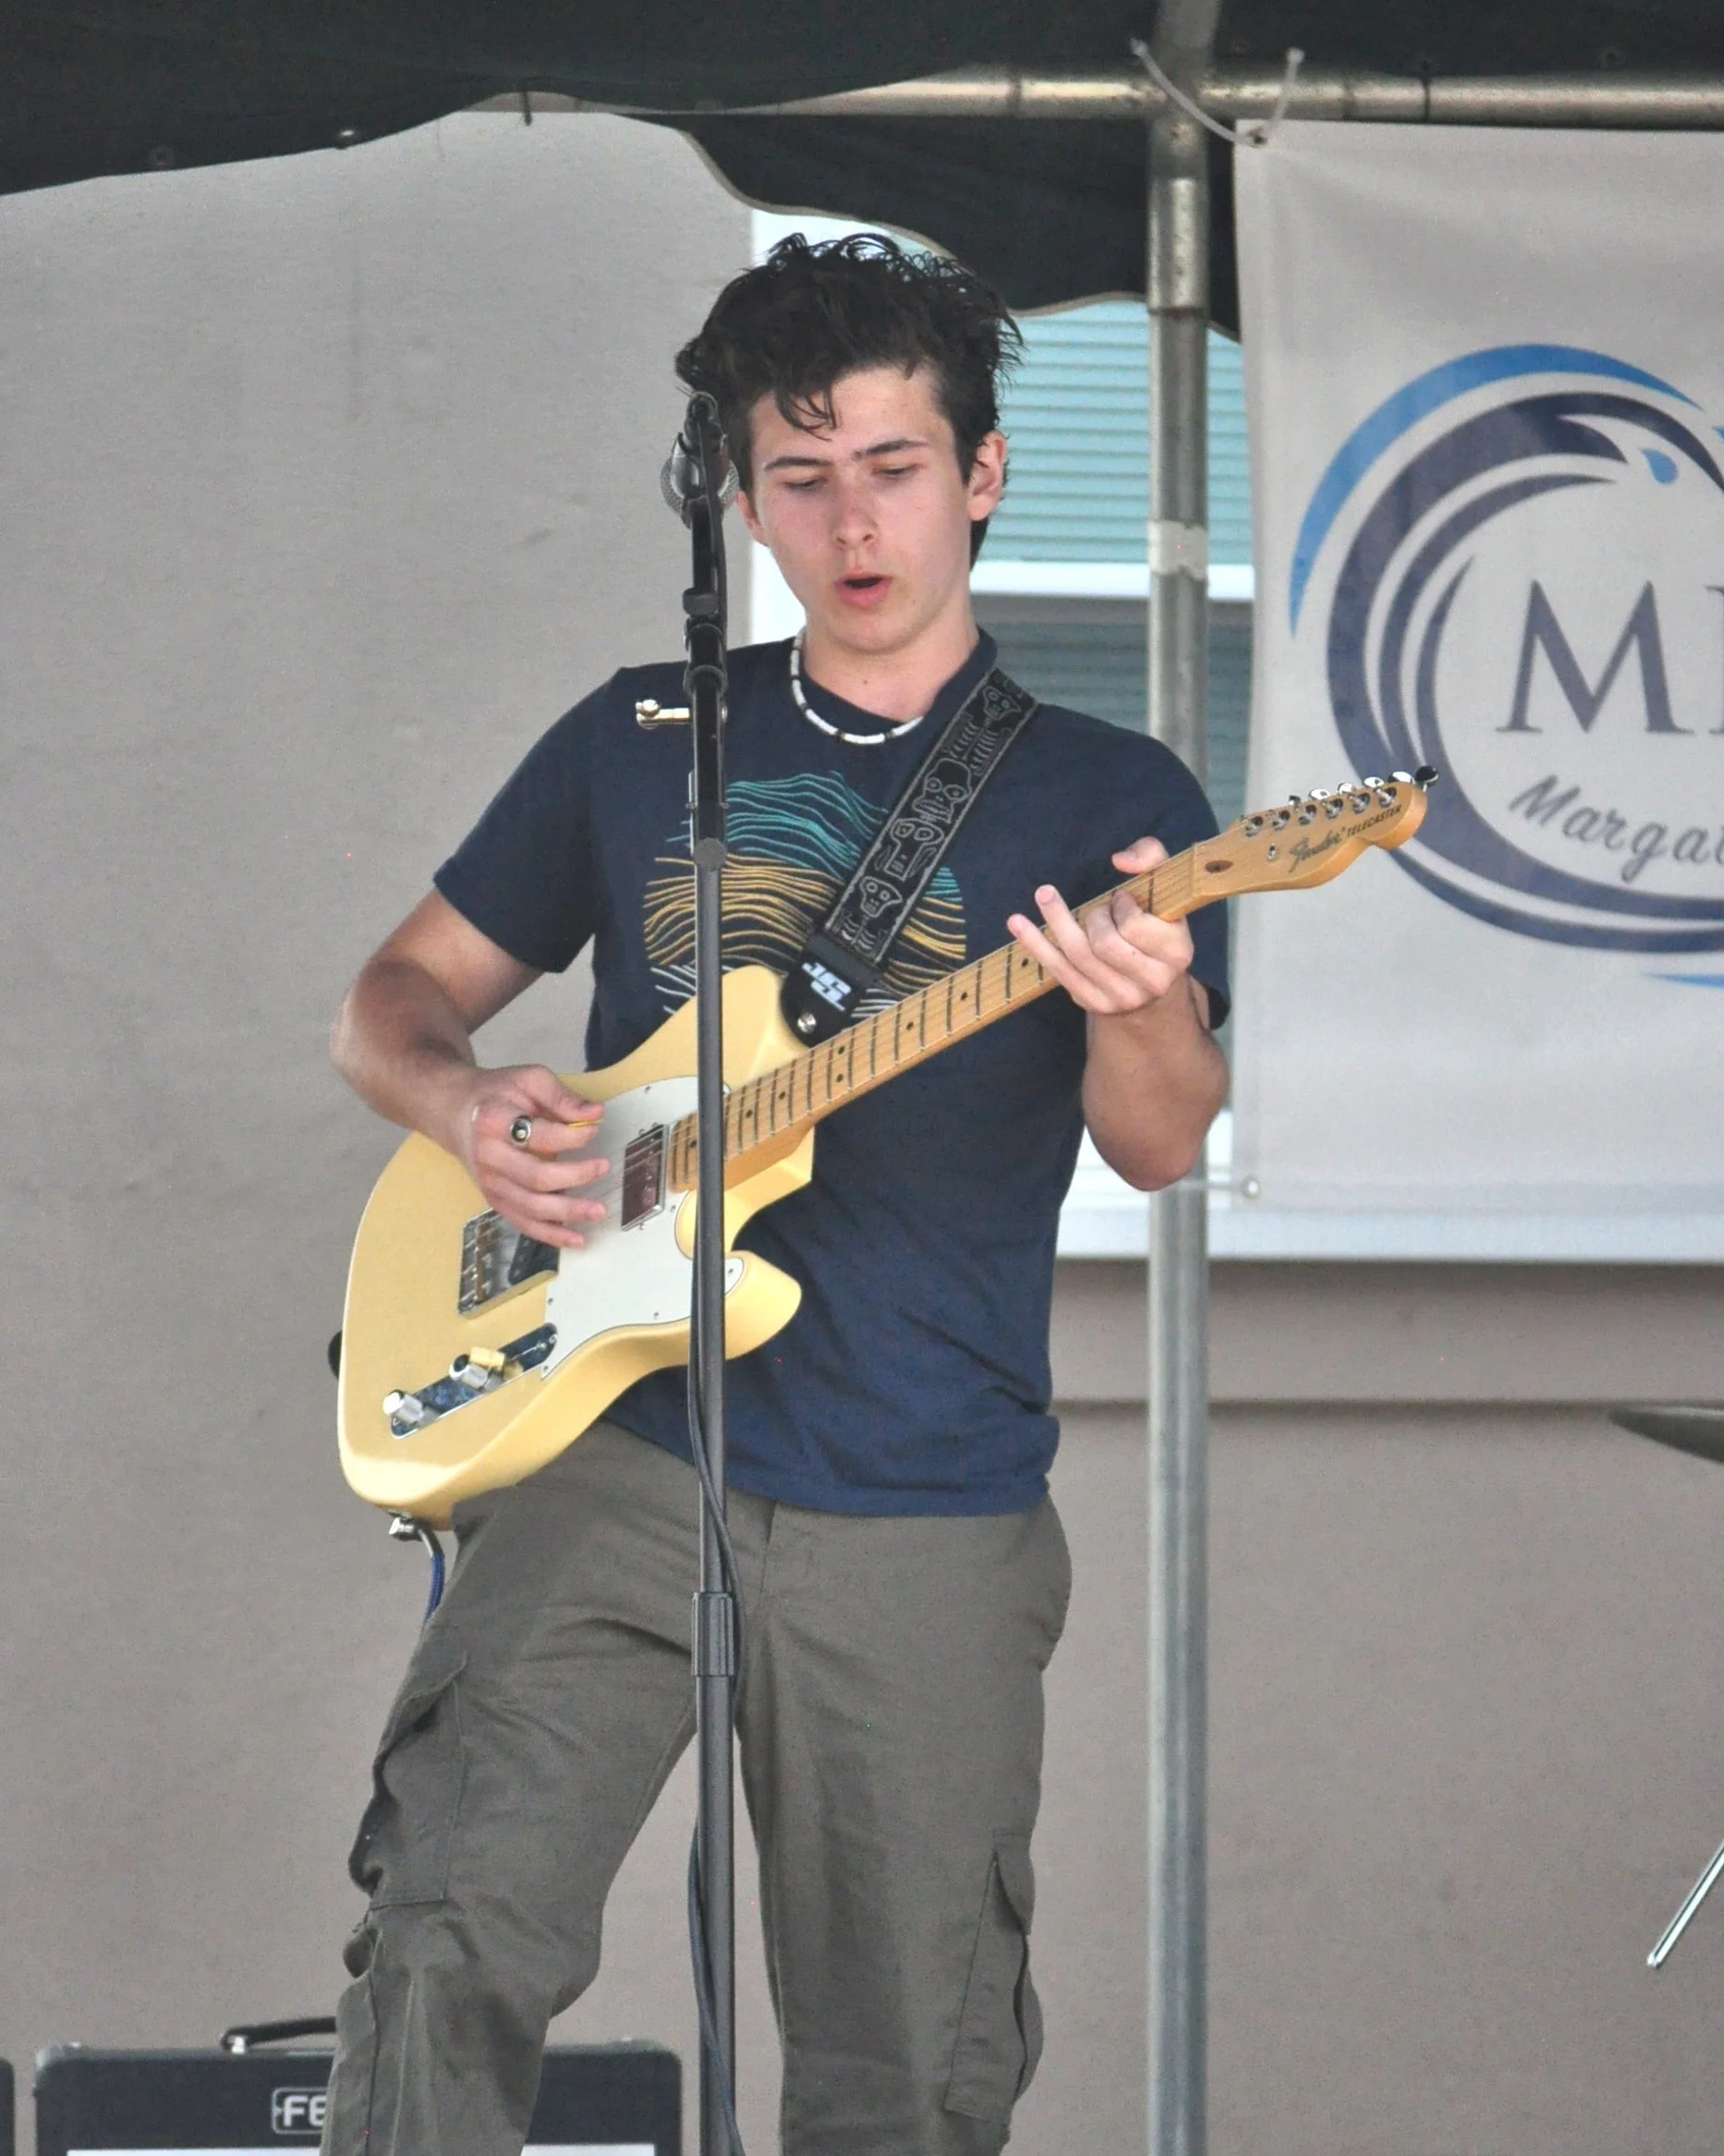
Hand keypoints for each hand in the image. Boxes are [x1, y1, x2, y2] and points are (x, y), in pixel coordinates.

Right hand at [454, 1064, 607, 1248]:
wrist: (454, 1113)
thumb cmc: (497, 1095)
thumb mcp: (528, 1080)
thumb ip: (562, 1096)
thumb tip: (596, 1115)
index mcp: (496, 1122)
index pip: (541, 1135)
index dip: (572, 1137)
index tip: (595, 1130)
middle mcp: (490, 1158)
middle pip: (536, 1177)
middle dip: (575, 1176)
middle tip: (604, 1167)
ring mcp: (491, 1184)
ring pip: (532, 1207)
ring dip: (568, 1213)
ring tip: (598, 1211)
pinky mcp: (495, 1200)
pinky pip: (524, 1224)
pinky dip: (551, 1235)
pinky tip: (576, 1239)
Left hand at [1006, 837, 1197, 1019]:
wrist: (1152, 985)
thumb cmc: (1155, 926)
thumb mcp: (1164, 890)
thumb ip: (1152, 858)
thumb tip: (1121, 859)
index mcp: (1176, 953)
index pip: (1136, 926)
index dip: (1122, 906)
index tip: (1122, 900)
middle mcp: (1152, 981)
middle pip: (1105, 944)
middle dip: (1094, 917)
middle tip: (1099, 909)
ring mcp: (1121, 997)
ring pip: (1078, 955)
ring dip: (1057, 921)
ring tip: (1045, 895)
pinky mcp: (1093, 1003)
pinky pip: (1058, 970)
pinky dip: (1035, 944)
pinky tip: (1016, 923)